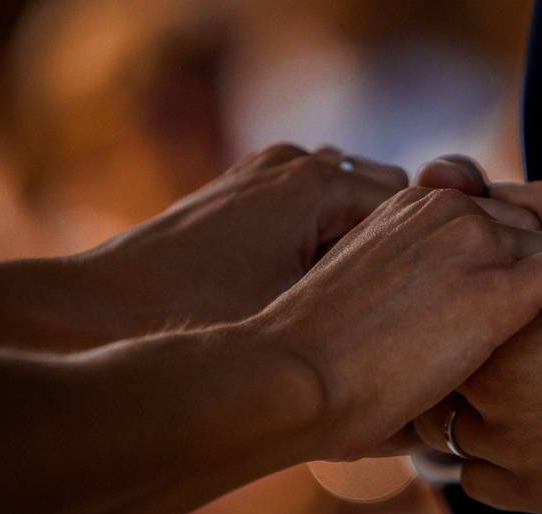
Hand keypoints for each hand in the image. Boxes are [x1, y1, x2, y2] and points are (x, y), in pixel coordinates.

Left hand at [78, 144, 408, 328]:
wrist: (99, 311)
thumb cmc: (200, 318)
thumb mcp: (298, 315)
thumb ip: (367, 304)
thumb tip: (423, 322)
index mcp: (317, 182)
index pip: (412, 206)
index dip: (430, 256)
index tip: (442, 301)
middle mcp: (294, 163)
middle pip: (383, 197)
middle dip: (397, 244)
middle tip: (407, 305)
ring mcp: (264, 173)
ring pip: (344, 202)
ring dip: (360, 242)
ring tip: (363, 300)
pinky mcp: (240, 193)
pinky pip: (308, 208)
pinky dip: (322, 239)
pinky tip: (316, 288)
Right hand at [253, 184, 541, 461]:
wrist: (291, 378)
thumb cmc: (310, 367)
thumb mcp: (355, 318)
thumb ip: (395, 312)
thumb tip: (416, 357)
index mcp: (404, 210)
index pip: (483, 213)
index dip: (518, 235)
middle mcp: (442, 210)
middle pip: (525, 220)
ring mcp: (472, 244)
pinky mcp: (499, 287)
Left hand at [415, 177, 541, 513]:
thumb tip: (485, 189)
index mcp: (502, 313)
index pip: (439, 313)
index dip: (455, 316)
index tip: (471, 320)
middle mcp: (494, 382)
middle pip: (435, 375)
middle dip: (452, 369)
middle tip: (481, 364)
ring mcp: (511, 444)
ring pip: (445, 433)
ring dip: (469, 419)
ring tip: (514, 406)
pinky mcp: (534, 494)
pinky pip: (476, 478)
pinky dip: (493, 464)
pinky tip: (526, 444)